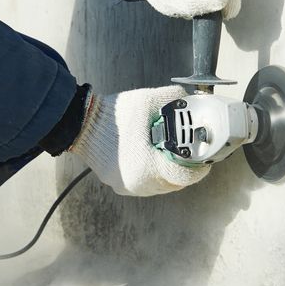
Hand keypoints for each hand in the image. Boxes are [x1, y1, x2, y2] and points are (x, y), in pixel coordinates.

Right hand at [69, 86, 210, 196]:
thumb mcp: (148, 100)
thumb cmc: (114, 115)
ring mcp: (127, 186)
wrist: (80, 124)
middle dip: (185, 169)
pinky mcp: (119, 184)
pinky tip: (153, 158)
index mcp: (148, 167)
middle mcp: (139, 183)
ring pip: (160, 186)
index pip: (184, 177)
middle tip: (190, 154)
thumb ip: (174, 99)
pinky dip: (154, 173)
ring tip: (172, 155)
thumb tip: (190, 99)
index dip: (198, 169)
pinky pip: (145, 184)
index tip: (204, 159)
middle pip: (174, 183)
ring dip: (169, 173)